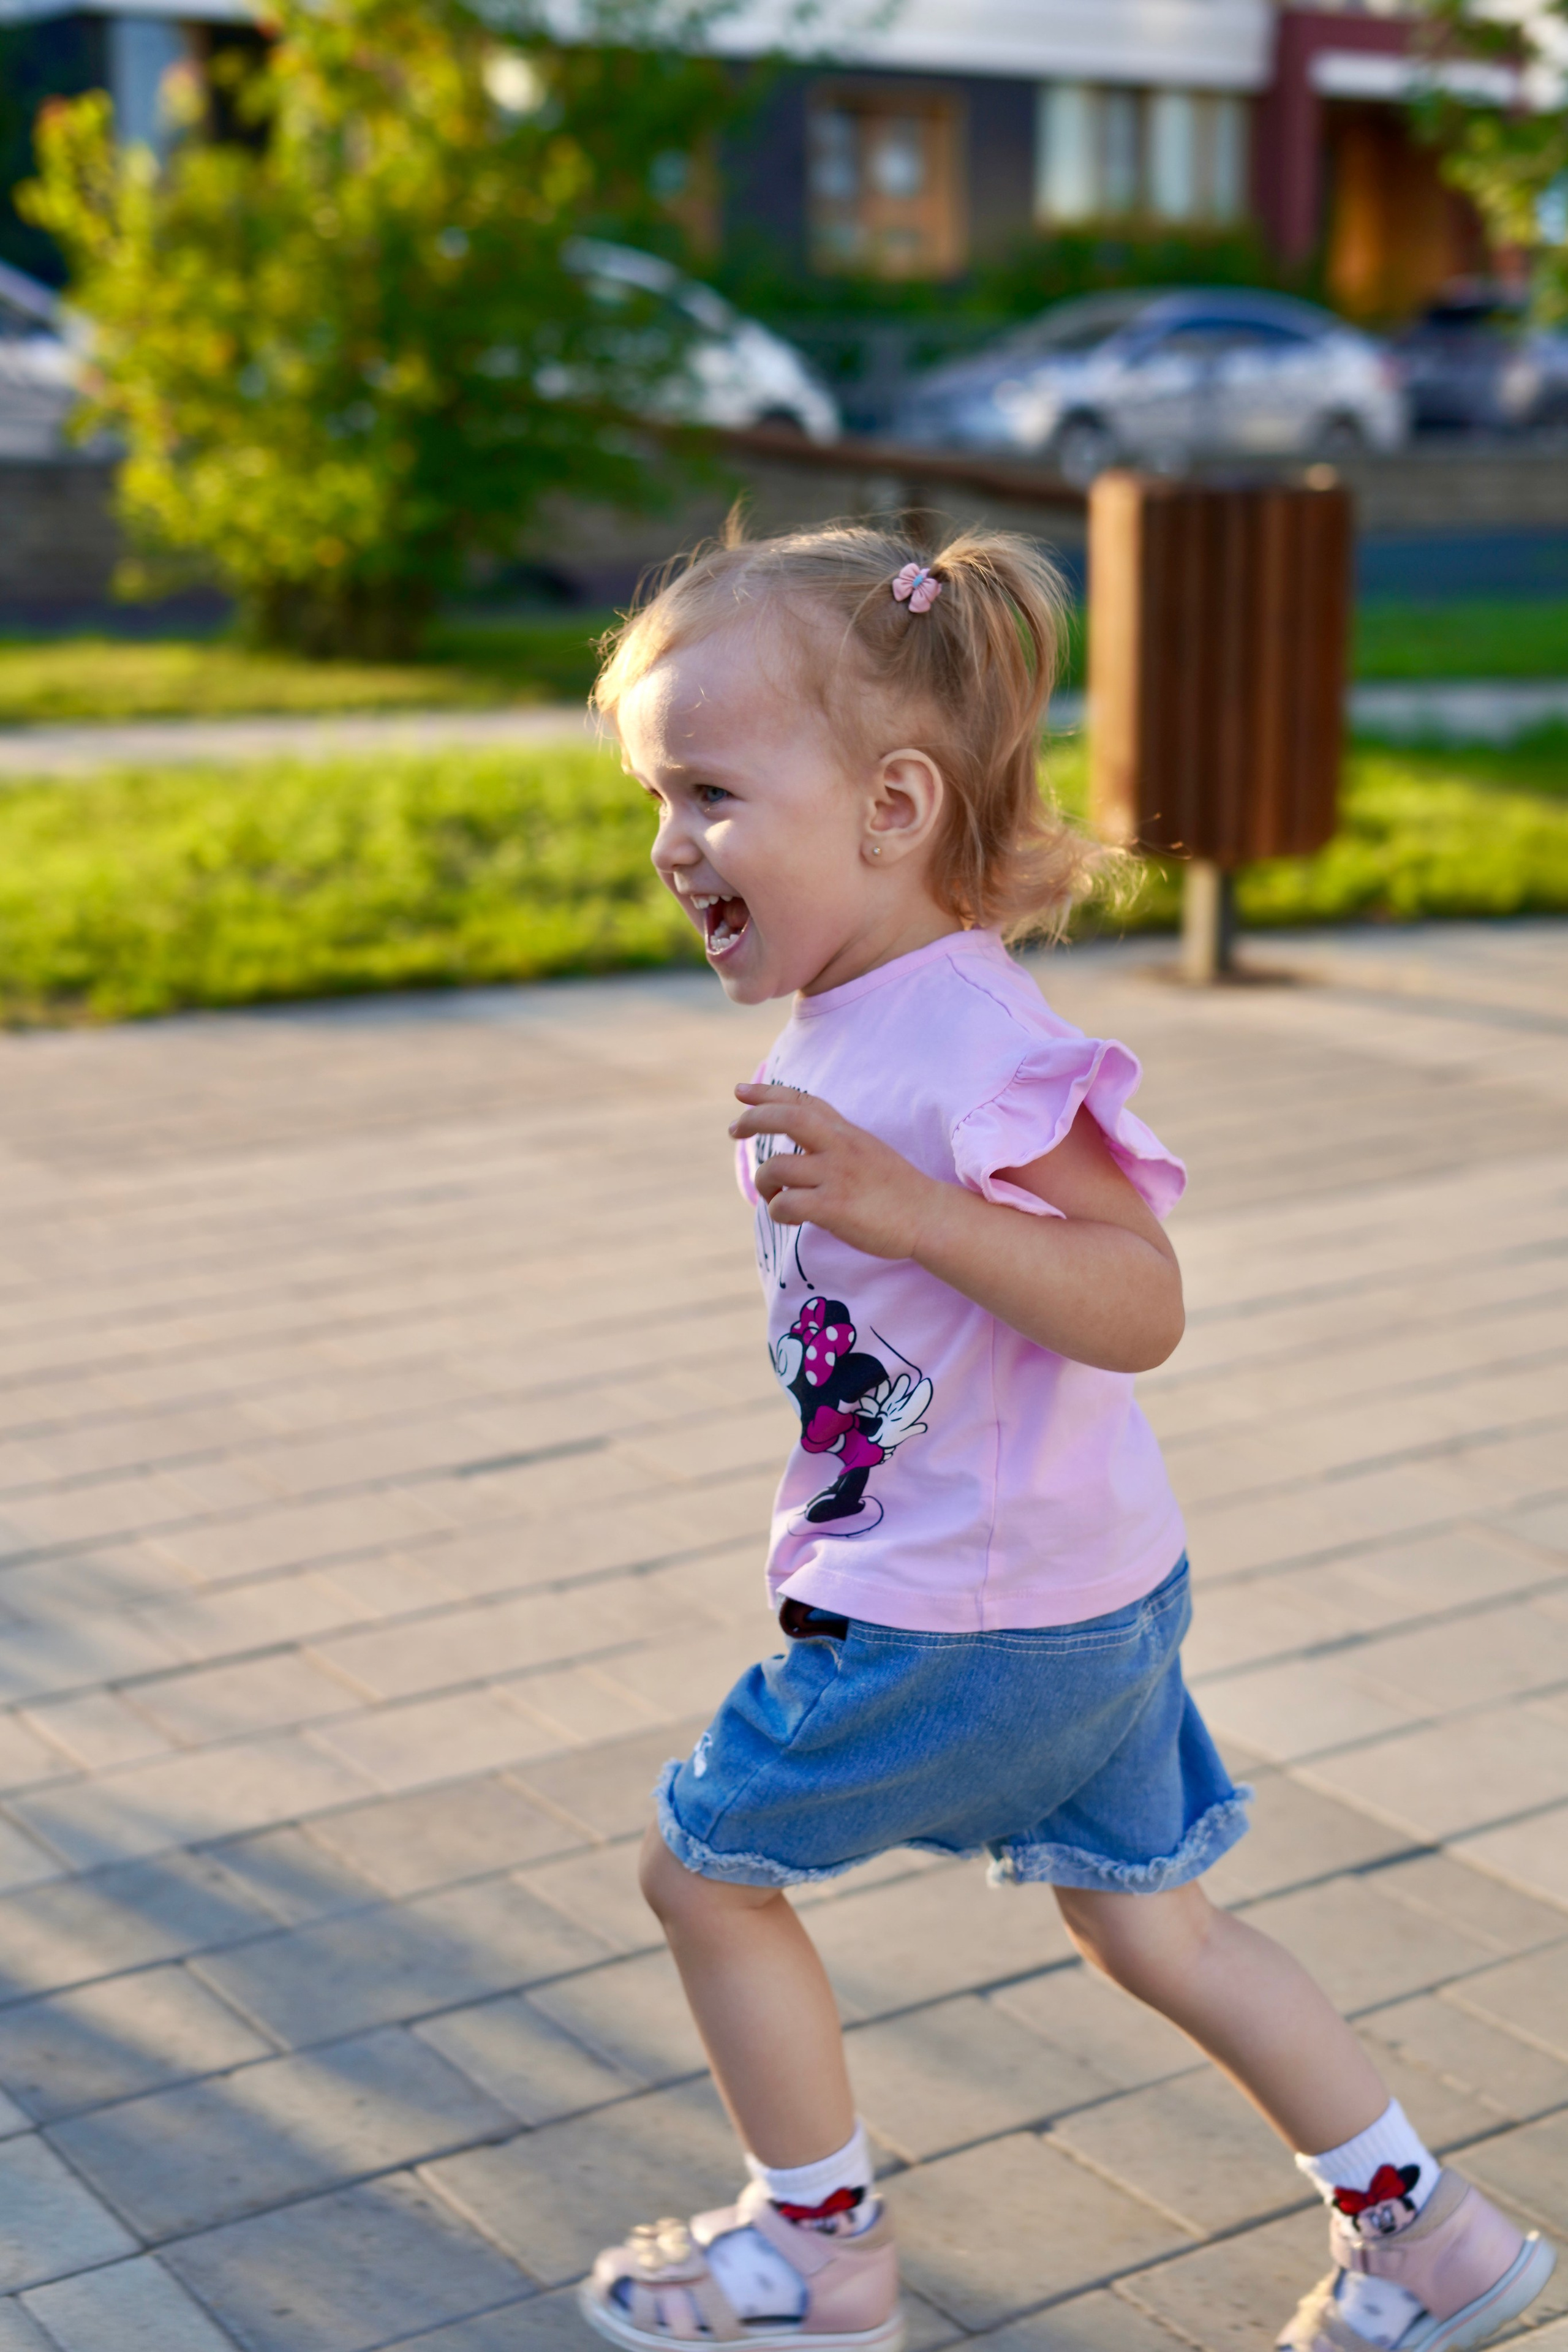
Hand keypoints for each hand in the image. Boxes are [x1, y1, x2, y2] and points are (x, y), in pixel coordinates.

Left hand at [730, 1083, 941, 1260]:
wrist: (929, 1217)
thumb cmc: (895, 1190)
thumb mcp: (866, 1150)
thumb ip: (834, 1141)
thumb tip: (798, 1148)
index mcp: (846, 1132)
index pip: (801, 1101)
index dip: (767, 1093)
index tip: (741, 1093)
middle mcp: (840, 1146)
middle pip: (785, 1117)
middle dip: (752, 1119)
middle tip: (733, 1130)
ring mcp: (837, 1175)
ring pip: (776, 1166)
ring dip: (764, 1182)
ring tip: (773, 1195)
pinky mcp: (834, 1207)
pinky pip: (785, 1203)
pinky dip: (777, 1210)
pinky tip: (789, 1216)